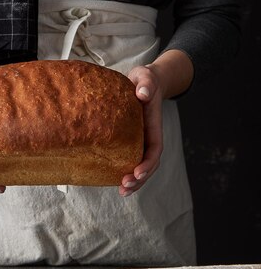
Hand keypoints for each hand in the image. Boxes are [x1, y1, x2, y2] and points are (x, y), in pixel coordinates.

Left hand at [119, 64, 163, 196]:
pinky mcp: (130, 141)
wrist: (144, 82)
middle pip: (149, 164)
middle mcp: (149, 137)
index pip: (155, 149)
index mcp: (153, 125)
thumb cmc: (145, 80)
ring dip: (134, 181)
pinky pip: (129, 160)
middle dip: (140, 178)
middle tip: (124, 187)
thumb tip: (143, 93)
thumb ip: (146, 83)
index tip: (137, 172)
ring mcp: (141, 141)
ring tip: (122, 191)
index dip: (148, 163)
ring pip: (140, 166)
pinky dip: (123, 172)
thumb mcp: (146, 77)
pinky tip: (113, 180)